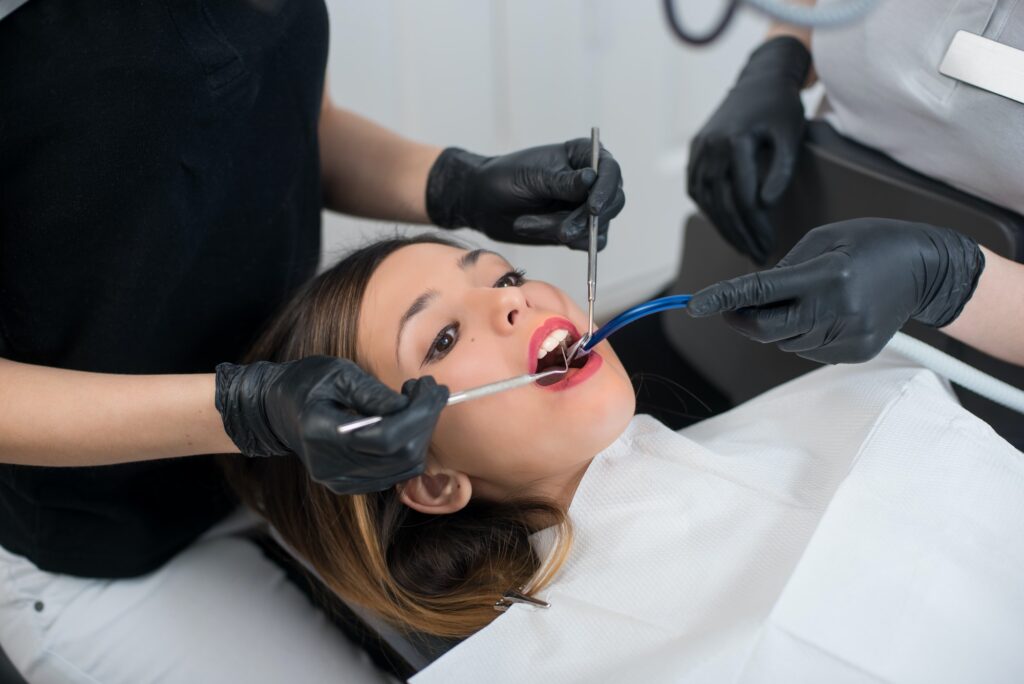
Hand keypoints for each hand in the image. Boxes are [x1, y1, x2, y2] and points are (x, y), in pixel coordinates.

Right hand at [215, 356, 448, 493]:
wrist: (274, 411)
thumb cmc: (304, 384)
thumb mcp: (336, 374)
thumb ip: (372, 392)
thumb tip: (410, 405)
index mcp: (323, 435)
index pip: (387, 438)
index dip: (418, 414)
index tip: (430, 387)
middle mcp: (332, 467)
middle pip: (401, 456)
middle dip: (426, 421)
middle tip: (431, 389)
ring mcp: (340, 480)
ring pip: (403, 468)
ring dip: (422, 434)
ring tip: (420, 401)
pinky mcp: (348, 484)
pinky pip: (393, 473)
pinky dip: (410, 447)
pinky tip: (406, 421)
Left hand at [425, 138, 624, 249]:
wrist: (482, 202)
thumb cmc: (504, 178)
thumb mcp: (532, 176)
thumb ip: (563, 182)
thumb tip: (592, 180)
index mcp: (583, 156)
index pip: (610, 171)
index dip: (606, 190)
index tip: (592, 209)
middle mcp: (592, 181)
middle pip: (612, 203)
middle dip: (585, 220)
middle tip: (561, 231)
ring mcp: (586, 207)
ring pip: (597, 228)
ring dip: (563, 230)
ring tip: (527, 223)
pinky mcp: (578, 230)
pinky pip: (587, 243)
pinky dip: (563, 240)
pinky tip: (533, 228)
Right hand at [687, 36, 810, 264]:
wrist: (760, 79)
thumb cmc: (781, 108)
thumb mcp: (790, 136)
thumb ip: (781, 170)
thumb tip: (765, 205)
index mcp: (735, 141)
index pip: (745, 198)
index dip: (757, 227)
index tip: (769, 246)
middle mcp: (711, 146)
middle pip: (723, 204)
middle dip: (741, 235)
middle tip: (757, 255)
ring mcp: (699, 149)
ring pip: (706, 200)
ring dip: (723, 228)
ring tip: (742, 246)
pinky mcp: (694, 151)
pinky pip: (697, 189)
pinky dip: (709, 211)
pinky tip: (724, 225)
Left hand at [687, 219, 984, 363]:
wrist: (925, 270)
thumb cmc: (869, 244)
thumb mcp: (824, 239)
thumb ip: (783, 269)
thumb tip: (747, 297)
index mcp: (827, 275)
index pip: (761, 291)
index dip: (723, 299)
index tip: (694, 306)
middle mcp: (837, 310)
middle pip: (765, 329)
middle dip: (742, 319)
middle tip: (734, 306)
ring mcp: (848, 336)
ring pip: (785, 342)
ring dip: (776, 324)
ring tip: (802, 299)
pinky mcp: (855, 352)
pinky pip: (807, 350)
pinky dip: (802, 334)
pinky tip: (824, 313)